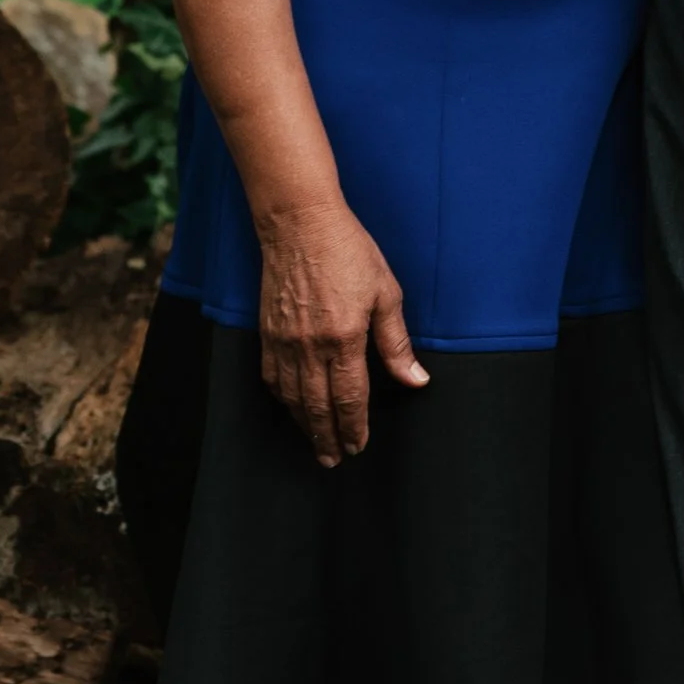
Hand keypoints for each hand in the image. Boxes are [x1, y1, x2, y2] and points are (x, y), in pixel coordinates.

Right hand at [253, 195, 428, 465]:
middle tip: (332, 460)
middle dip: (326, 437)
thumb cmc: (349, 251)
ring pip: (292, 396)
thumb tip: (416, 380)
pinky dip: (281, 398)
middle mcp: (310, 345)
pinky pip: (271, 376)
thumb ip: (397, 344)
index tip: (358, 446)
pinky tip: (290, 407)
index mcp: (344, 338)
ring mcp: (285, 340)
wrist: (300, 222)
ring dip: (303, 424)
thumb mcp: (386, 294)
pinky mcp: (267, 331)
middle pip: (317, 406)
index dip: (354, 427)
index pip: (349, 398)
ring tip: (314, 444)